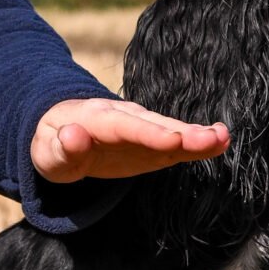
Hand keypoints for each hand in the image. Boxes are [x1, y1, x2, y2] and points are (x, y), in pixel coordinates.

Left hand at [30, 97, 230, 184]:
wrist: (64, 133)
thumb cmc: (53, 146)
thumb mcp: (46, 153)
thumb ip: (60, 147)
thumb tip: (72, 135)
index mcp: (94, 118)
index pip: (122, 126)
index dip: (149, 133)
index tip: (173, 141)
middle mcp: (123, 116)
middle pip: (154, 125)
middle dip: (182, 132)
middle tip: (209, 139)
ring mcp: (141, 127)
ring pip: (170, 130)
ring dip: (196, 135)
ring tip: (222, 138)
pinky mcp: (153, 142)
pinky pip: (177, 142)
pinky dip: (198, 142)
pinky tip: (221, 140)